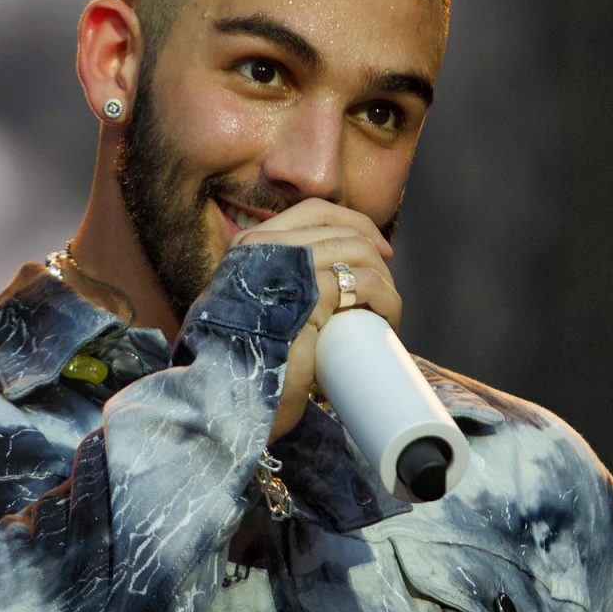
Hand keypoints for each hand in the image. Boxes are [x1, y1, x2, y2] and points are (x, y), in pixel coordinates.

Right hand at [228, 198, 399, 441]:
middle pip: (341, 228)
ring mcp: (284, 268)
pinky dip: (385, 299)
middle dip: (375, 256)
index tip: (379, 252)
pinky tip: (387, 320)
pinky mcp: (307, 296)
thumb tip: (323, 279)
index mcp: (249, 246)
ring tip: (387, 315)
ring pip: (357, 252)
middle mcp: (263, 247)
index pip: (314, 211)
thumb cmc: (243, 363)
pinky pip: (362, 283)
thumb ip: (273, 285)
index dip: (355, 224)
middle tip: (386, 291)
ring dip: (384, 283)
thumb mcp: (252, 308)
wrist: (225, 401)